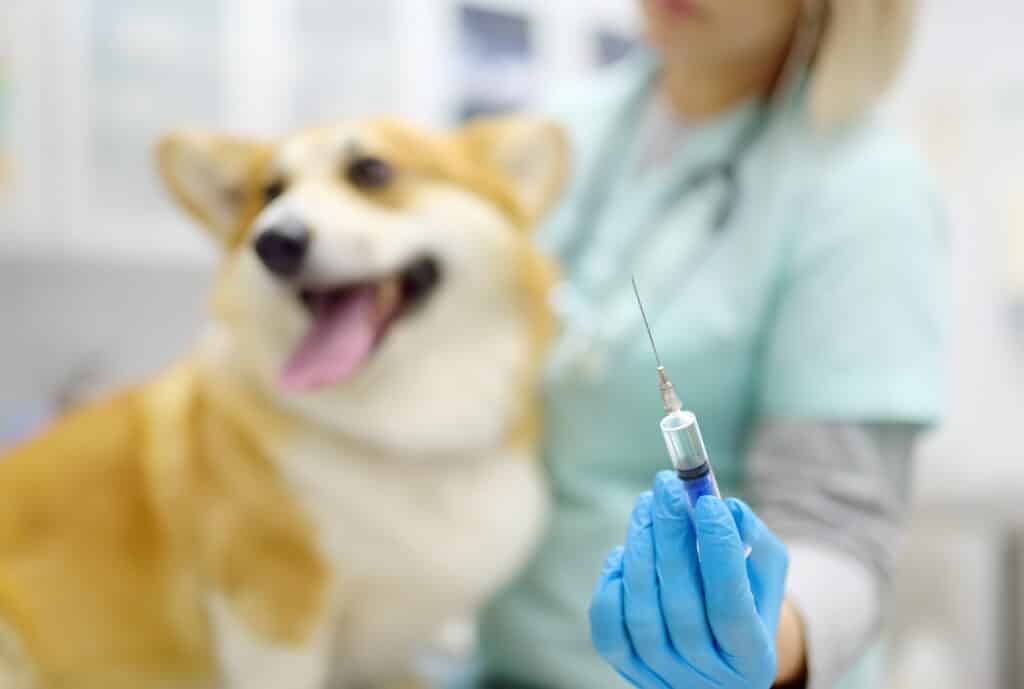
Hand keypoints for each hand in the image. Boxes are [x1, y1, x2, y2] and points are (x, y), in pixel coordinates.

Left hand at [589, 471, 788, 688]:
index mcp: (752, 657)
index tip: (708, 501)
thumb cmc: (745, 603)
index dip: (718, 552)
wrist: (716, 659)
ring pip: (642, 612)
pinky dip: (613, 585)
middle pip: (681, 604)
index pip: (731, 605)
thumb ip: (756, 543)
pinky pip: (609, 629)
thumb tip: (728, 509)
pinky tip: (625, 553)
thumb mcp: (764, 576)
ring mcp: (665, 676)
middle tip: (665, 487)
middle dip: (670, 536)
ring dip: (640, 549)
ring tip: (646, 505)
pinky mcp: (630, 671)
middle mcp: (708, 676)